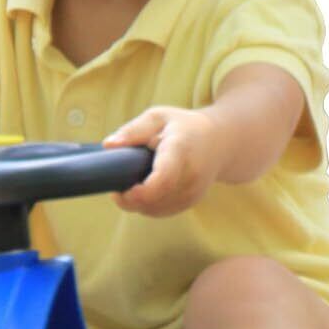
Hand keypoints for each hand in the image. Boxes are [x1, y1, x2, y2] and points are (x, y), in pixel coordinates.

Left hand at [103, 107, 225, 216]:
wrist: (220, 142)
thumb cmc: (183, 127)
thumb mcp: (158, 117)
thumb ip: (133, 131)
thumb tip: (109, 145)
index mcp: (181, 151)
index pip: (163, 180)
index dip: (140, 192)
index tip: (119, 190)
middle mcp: (191, 176)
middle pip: (153, 200)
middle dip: (128, 198)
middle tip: (116, 182)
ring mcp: (192, 193)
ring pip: (153, 209)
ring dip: (135, 202)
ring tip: (130, 182)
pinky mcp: (190, 203)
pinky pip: (160, 211)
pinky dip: (146, 204)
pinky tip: (142, 190)